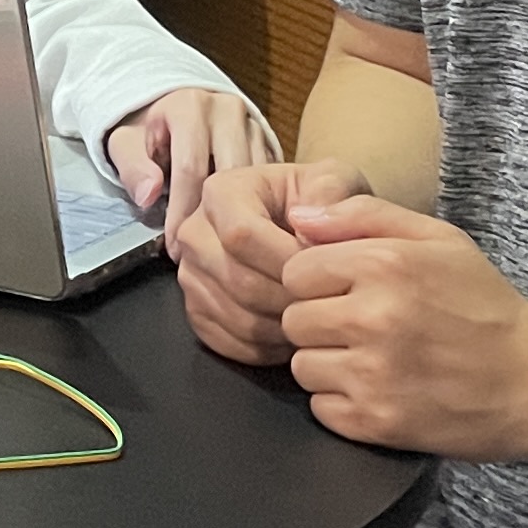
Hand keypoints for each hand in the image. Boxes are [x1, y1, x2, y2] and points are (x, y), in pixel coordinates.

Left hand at [107, 87, 279, 238]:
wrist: (171, 107)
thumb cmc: (147, 130)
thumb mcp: (125, 142)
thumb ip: (132, 167)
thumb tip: (148, 195)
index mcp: (189, 107)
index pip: (190, 167)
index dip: (181, 212)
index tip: (174, 246)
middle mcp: (226, 111)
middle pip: (230, 173)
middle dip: (213, 217)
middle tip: (200, 252)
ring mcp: (252, 124)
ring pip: (255, 178)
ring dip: (240, 213)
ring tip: (220, 245)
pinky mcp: (268, 140)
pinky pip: (268, 178)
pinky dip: (257, 205)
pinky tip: (241, 228)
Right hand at [174, 159, 369, 364]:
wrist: (303, 230)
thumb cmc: (320, 206)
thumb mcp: (335, 180)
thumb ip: (330, 192)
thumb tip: (306, 227)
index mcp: (221, 192)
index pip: (242, 235)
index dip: (287, 260)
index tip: (326, 269)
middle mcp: (194, 233)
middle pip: (238, 280)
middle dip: (290, 298)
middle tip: (328, 301)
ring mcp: (191, 276)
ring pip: (236, 316)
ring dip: (283, 326)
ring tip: (316, 315)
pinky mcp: (196, 311)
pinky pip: (229, 342)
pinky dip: (267, 347)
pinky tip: (294, 332)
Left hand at [276, 192, 527, 457]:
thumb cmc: (486, 305)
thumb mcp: (438, 240)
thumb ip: (363, 216)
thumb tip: (297, 217)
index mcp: (384, 265)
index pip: (295, 271)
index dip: (318, 281)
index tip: (348, 291)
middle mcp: (373, 318)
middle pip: (293, 319)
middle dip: (320, 322)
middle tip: (364, 328)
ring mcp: (374, 375)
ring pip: (302, 366)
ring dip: (329, 364)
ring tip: (374, 360)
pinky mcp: (378, 422)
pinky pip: (322, 407)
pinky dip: (343, 403)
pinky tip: (380, 390)